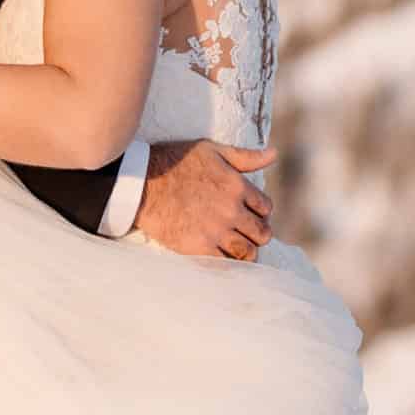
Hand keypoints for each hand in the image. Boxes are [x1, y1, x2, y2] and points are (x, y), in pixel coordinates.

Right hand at [132, 139, 276, 258]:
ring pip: (247, 252)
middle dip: (258, 234)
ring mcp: (216, 231)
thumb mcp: (213, 150)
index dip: (262, 212)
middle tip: (248, 233)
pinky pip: (225, 264)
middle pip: (262, 233)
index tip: (252, 213)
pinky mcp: (198, 247)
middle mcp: (231, 210)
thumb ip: (245, 156)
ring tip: (238, 248)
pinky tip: (223, 257)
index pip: (266, 207)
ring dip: (247, 251)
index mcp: (237, 186)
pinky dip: (229, 264)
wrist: (141, 183)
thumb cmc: (175, 161)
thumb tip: (274, 154)